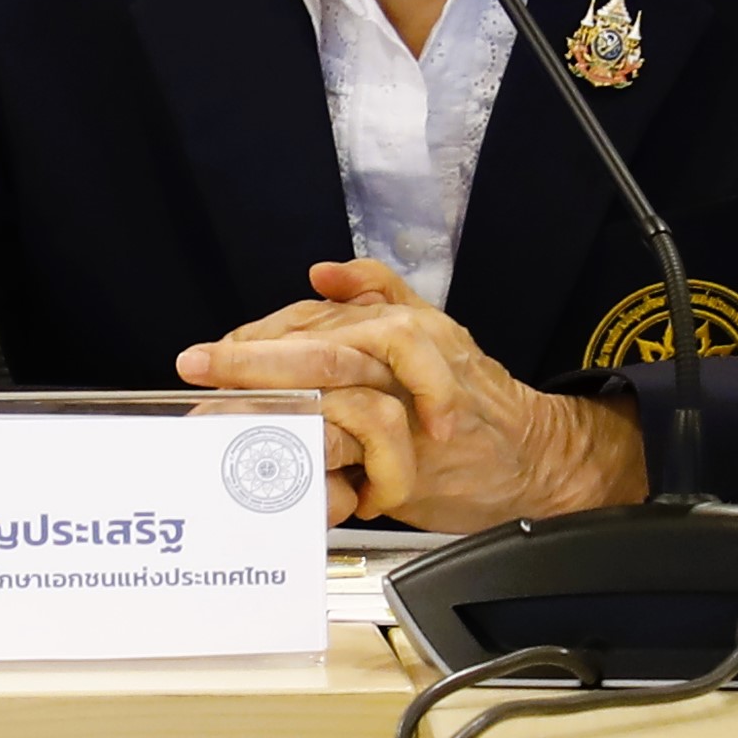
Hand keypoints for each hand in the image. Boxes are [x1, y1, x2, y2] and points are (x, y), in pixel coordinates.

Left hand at [173, 260, 649, 530]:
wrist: (539, 456)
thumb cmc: (478, 402)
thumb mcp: (433, 329)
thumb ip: (380, 294)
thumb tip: (321, 274)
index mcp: (400, 324)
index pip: (312, 321)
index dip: (255, 338)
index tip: (206, 356)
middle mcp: (406, 357)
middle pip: (320, 348)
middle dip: (251, 361)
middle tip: (197, 370)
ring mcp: (410, 410)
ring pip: (335, 395)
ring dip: (273, 409)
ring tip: (222, 422)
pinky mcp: (414, 462)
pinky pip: (358, 458)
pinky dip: (317, 463)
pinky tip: (278, 462)